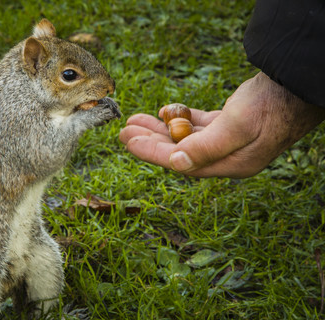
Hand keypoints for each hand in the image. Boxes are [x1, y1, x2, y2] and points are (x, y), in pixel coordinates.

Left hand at [119, 72, 324, 177]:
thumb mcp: (238, 126)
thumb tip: (176, 163)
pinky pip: (196, 125)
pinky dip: (179, 119)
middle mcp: (226, 156)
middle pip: (178, 151)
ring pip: (184, 137)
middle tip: (124, 131)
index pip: (181, 163)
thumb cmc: (271, 106)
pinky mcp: (228, 124)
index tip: (128, 142)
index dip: (152, 153)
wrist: (296, 86)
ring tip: (135, 120)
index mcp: (229, 163)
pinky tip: (163, 113)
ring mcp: (227, 140)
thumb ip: (207, 147)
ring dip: (160, 128)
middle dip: (150, 141)